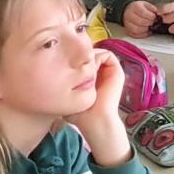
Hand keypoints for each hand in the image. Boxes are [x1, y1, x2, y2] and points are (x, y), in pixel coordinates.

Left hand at [68, 50, 131, 164]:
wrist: (96, 119)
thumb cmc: (80, 113)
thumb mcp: (68, 96)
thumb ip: (65, 84)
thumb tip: (55, 69)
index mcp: (92, 79)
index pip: (83, 60)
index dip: (74, 57)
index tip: (65, 61)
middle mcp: (103, 73)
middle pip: (91, 55)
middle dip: (81, 54)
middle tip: (73, 59)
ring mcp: (111, 72)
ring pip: (99, 53)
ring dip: (89, 55)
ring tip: (81, 64)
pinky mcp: (117, 72)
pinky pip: (108, 55)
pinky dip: (98, 57)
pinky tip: (89, 67)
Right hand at [121, 1, 158, 37]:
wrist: (128, 11)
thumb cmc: (138, 8)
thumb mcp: (146, 4)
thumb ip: (152, 8)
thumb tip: (157, 14)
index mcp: (134, 7)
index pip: (142, 12)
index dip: (150, 16)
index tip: (154, 17)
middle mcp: (129, 15)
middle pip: (140, 22)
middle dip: (149, 23)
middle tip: (152, 22)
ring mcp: (127, 24)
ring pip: (137, 30)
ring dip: (146, 30)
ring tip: (149, 27)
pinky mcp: (128, 31)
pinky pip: (135, 35)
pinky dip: (142, 35)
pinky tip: (146, 31)